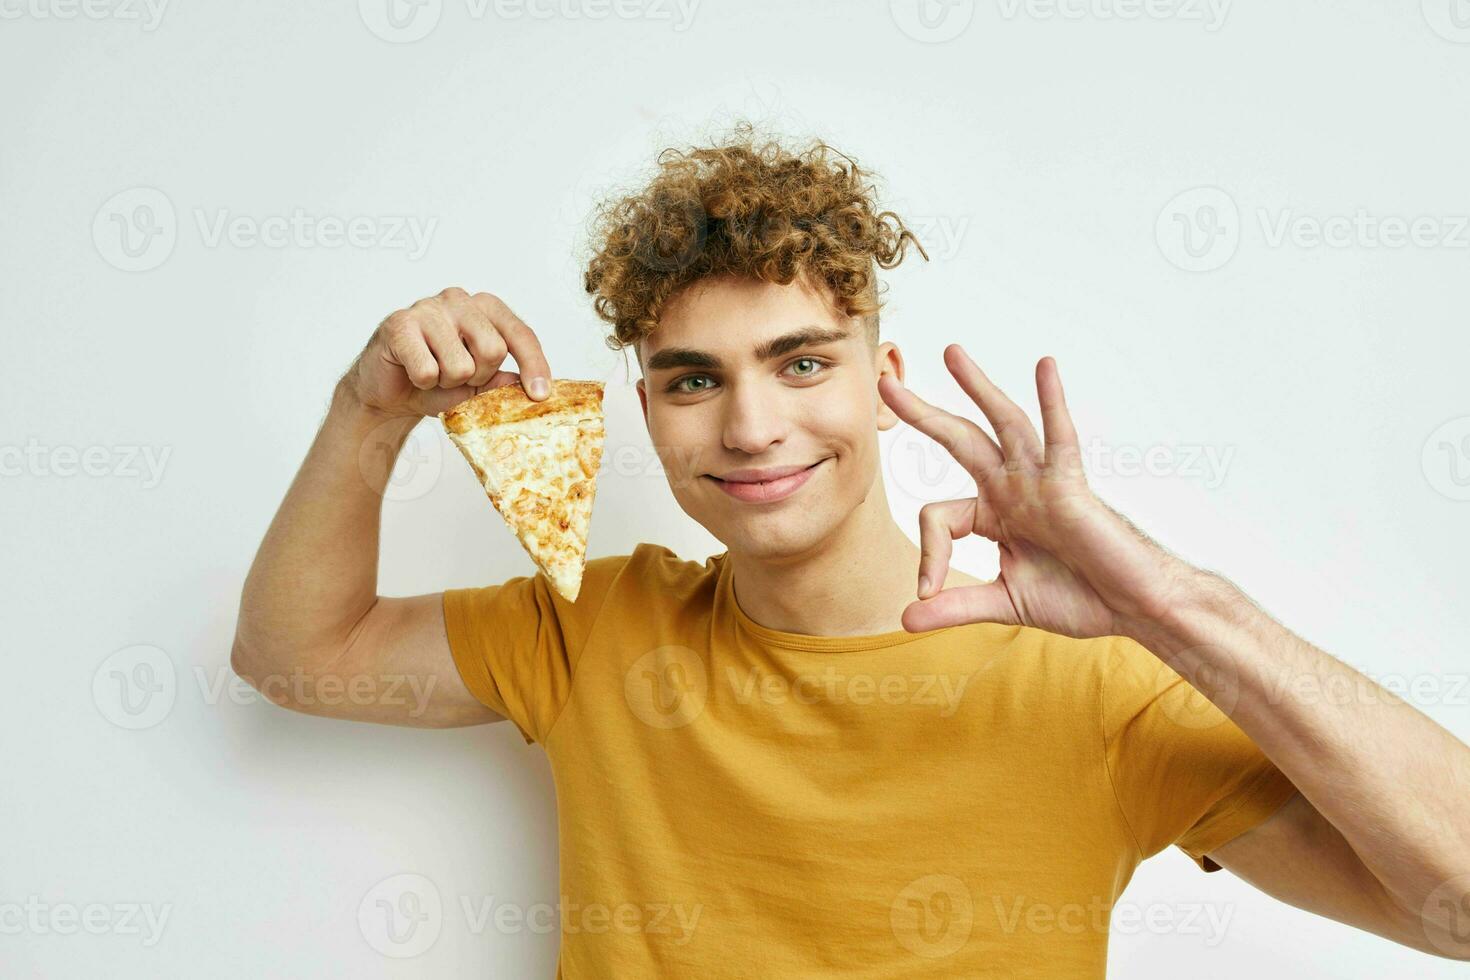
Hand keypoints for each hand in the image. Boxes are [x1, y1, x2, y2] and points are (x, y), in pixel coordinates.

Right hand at [341, 287, 552, 418]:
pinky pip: (427, 370)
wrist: (390, 391)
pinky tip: (413, 372)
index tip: (540, 395)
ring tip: (434, 374)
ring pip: (460, 365)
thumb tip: (525, 386)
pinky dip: (422, 382)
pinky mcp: (399, 323)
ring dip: (447, 382)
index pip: (520, 334)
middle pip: (493, 350)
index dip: (534, 365)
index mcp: (486, 308)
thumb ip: (501, 382)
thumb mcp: (478, 386)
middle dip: (478, 377)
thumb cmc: (437, 380)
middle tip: (457, 377)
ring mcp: (428, 307)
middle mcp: (460, 300)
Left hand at [877, 345, 1188, 638]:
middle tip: (886, 384)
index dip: (927, 554)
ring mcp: (1041, 482)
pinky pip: (1060, 437)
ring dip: (978, 388)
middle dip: (923, 413)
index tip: (927, 590)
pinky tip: (1045, 367)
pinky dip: (1053, 401)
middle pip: (960, 440)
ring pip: (1003, 425)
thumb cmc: (1080, 599)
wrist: (1134, 608)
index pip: (937, 517)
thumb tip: (902, 619)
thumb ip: (954, 606)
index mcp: (993, 514)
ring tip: (952, 354)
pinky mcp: (1071, 485)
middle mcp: (1013, 489)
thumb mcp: (1002, 603)